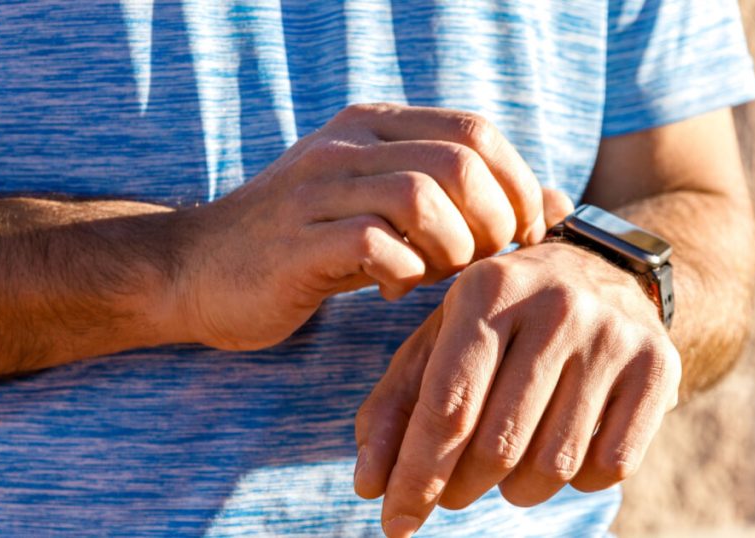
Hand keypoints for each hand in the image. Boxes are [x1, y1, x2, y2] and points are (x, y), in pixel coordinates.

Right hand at [165, 103, 564, 350]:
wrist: (196, 270)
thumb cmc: (305, 242)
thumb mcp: (385, 207)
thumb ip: (461, 199)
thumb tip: (557, 203)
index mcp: (373, 125)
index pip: (475, 131)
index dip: (519, 184)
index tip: (525, 234)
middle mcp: (346, 144)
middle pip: (460, 162)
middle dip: (495, 221)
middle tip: (484, 260)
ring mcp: (317, 190)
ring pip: (423, 196)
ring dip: (454, 248)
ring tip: (439, 273)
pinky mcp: (296, 242)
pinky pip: (377, 245)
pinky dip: (406, 274)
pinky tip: (394, 290)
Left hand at [353, 240, 681, 536]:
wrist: (607, 272)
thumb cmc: (503, 317)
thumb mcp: (441, 338)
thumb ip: (397, 406)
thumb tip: (369, 486)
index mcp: (490, 289)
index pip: (448, 407)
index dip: (417, 476)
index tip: (396, 520)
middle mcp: (557, 305)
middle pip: (499, 443)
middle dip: (461, 488)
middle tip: (452, 492)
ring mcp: (614, 335)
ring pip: (555, 463)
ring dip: (517, 491)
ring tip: (503, 473)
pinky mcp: (659, 365)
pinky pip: (611, 466)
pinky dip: (577, 482)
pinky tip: (558, 452)